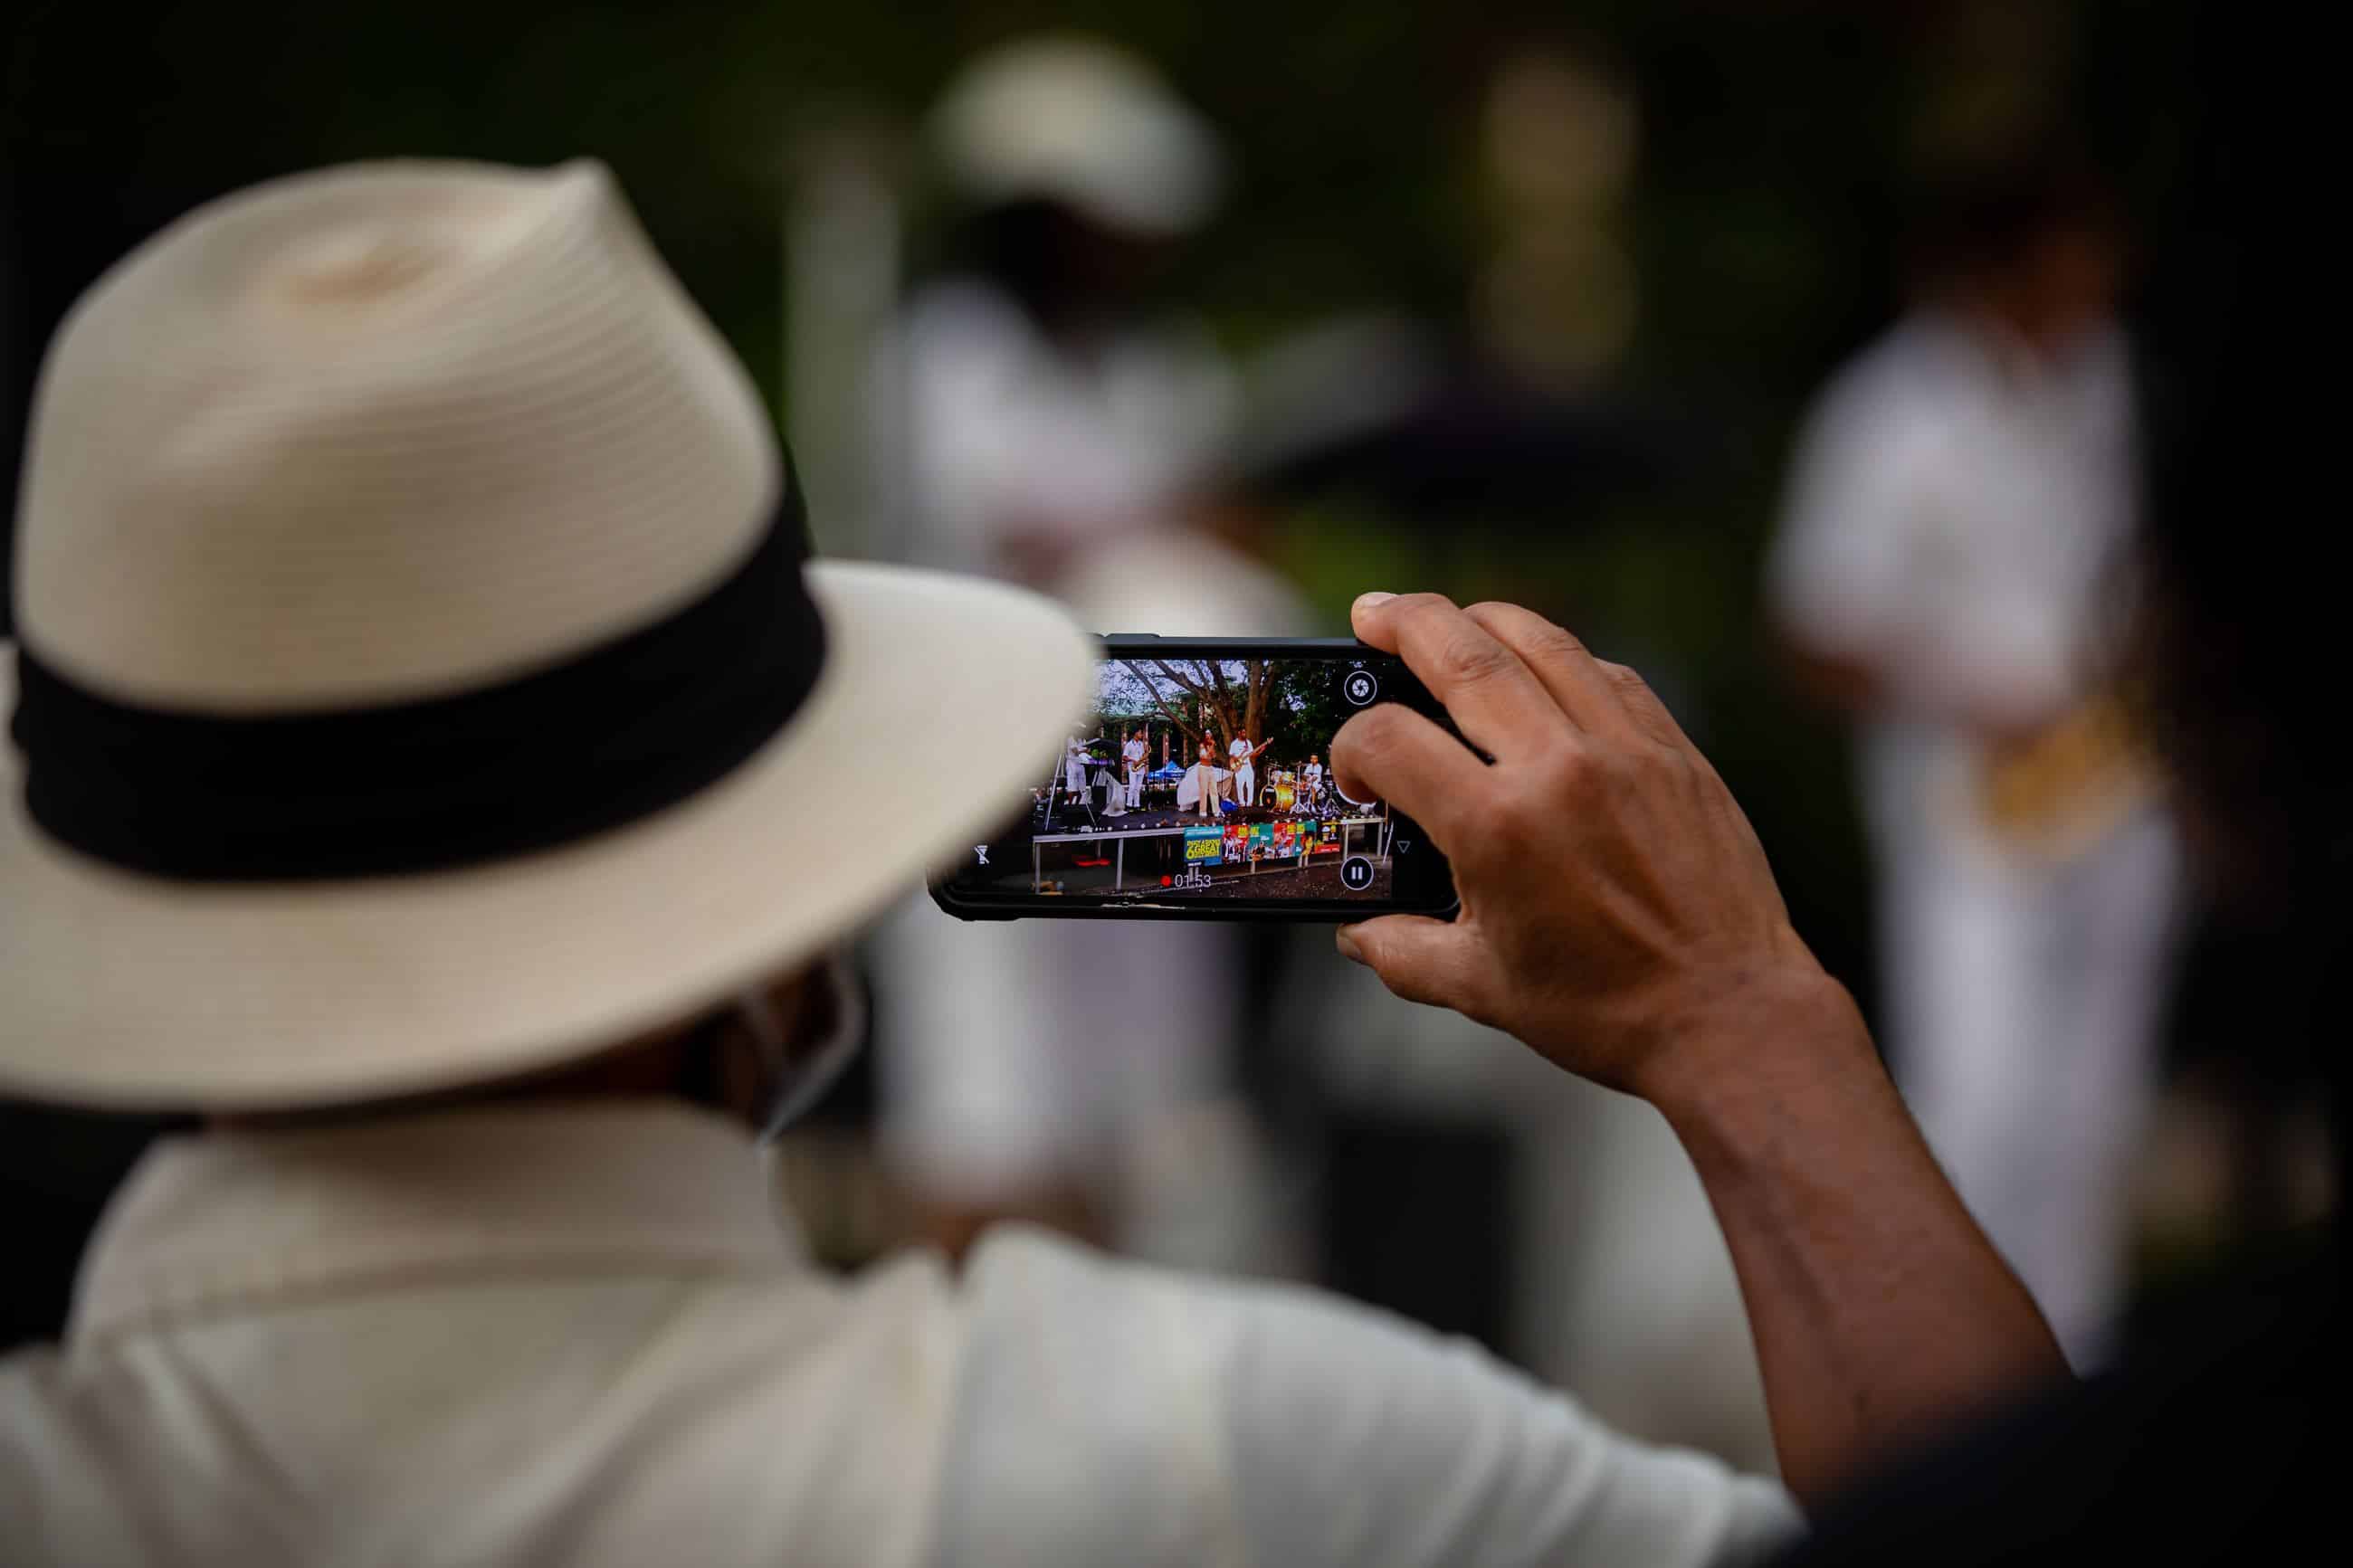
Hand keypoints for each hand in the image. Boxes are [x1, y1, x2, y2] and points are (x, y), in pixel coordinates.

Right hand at [1330, 593, 1843, 1100]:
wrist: (1729, 1014)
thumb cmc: (1608, 1010)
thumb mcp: (1482, 988)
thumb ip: (1402, 952)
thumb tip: (1359, 934)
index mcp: (1497, 829)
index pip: (1390, 740)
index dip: (1353, 747)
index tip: (1358, 773)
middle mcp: (1559, 770)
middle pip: (1461, 654)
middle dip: (1403, 624)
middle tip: (1372, 615)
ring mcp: (1624, 750)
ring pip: (1541, 643)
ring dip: (1481, 620)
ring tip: (1448, 619)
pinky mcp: (1673, 752)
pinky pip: (1608, 674)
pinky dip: (1562, 658)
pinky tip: (1540, 667)